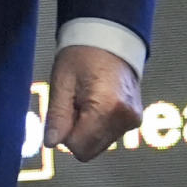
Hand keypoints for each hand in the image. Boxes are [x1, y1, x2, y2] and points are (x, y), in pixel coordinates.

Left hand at [43, 45, 142, 160]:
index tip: (65, 109)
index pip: (79, 148)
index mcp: (107, 107)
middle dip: (76, 132)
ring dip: (87, 129)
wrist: (109, 37)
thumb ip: (57, 115)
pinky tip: (96, 101)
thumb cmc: (83, 53)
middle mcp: (125, 118)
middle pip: (90, 150)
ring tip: (86, 98)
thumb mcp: (62, 81)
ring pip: (99, 144)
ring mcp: (133, 120)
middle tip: (74, 103)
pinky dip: (98, 124)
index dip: (65, 133)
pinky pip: (109, 135)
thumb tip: (51, 143)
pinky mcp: (135, 119)